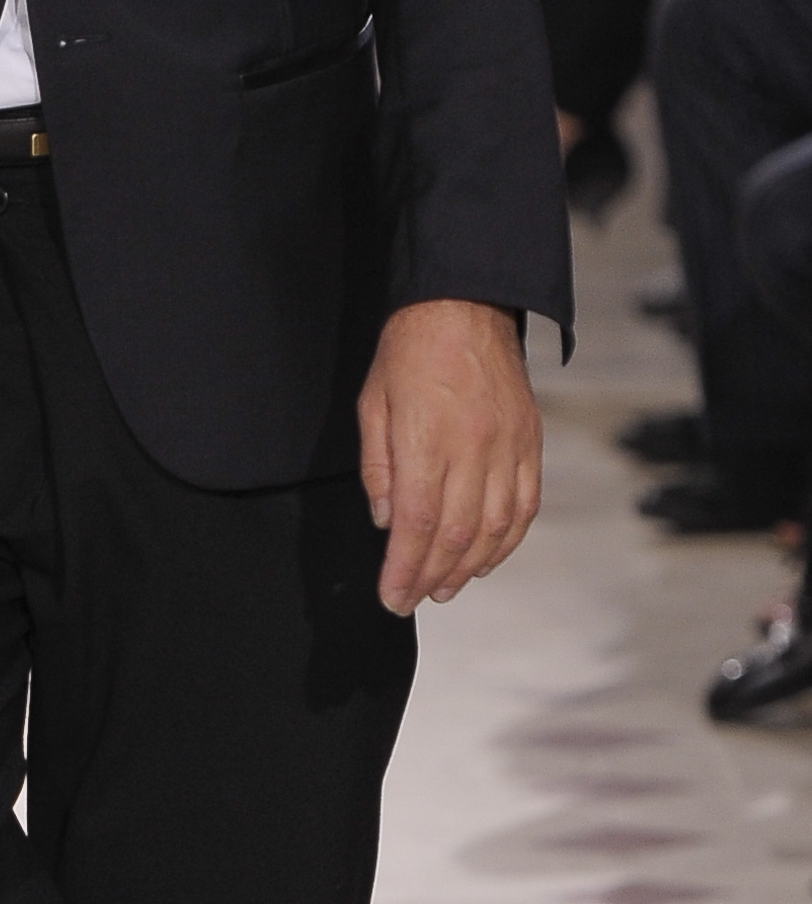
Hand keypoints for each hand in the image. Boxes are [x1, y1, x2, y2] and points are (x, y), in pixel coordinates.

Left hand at [358, 299, 540, 616]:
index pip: (415, 524)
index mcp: (426, 440)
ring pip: (495, 527)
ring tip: (447, 587)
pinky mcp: (530, 442)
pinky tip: (488, 558)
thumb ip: (378, 466)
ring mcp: (507, 447)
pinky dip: (508, 540)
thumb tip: (386, 521)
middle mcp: (472, 449)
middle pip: (455, 534)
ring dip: (470, 566)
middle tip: (414, 599)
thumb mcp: (372, 403)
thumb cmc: (410, 350)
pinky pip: (525, 505)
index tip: (393, 596)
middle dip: (432, 576)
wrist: (466, 304)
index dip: (404, 569)